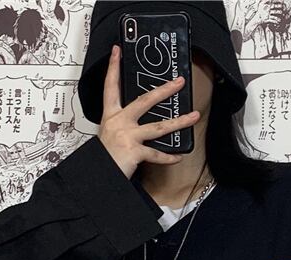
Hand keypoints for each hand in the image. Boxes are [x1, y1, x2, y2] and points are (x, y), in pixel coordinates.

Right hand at [98, 43, 200, 178]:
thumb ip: (121, 128)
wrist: (97, 175)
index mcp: (111, 117)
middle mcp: (119, 123)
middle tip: (178, 82)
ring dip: (179, 121)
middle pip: (144, 101)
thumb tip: (137, 126)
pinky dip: (168, 157)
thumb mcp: (108, 137)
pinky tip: (178, 156)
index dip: (114, 67)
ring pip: (159, 127)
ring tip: (193, 116)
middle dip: (164, 90)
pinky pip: (157, 154)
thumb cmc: (103, 158)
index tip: (117, 52)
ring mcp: (127, 136)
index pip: (110, 87)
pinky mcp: (134, 151)